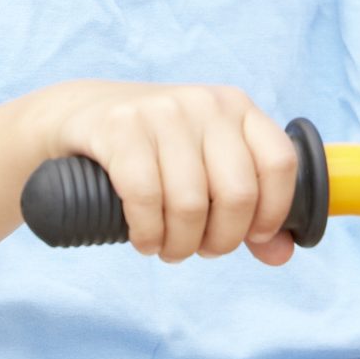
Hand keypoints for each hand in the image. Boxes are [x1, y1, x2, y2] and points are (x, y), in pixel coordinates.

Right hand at [30, 81, 299, 264]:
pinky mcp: (119, 126)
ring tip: (168, 249)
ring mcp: (162, 111)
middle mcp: (205, 103)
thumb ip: (248, 209)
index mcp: (237, 107)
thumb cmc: (154, 151)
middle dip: (221, 240)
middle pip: (237, 193)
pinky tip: (144, 240)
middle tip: (200, 250)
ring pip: (190, 203)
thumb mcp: (205, 167)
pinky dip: (148, 233)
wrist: (79, 116)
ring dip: (179, 244)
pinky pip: (144, 196)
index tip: (252, 237)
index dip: (273, 212)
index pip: (279, 163)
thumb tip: (280, 255)